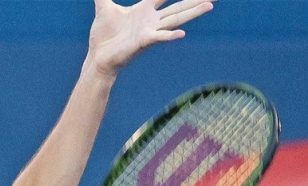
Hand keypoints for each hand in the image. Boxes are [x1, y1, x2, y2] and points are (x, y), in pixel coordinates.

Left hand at [87, 0, 214, 76]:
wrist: (98, 57)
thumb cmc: (103, 36)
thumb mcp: (103, 9)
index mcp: (144, 10)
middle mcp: (151, 20)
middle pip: (179, 6)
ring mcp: (149, 31)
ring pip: (175, 19)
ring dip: (193, 12)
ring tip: (210, 5)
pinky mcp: (142, 42)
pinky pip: (158, 38)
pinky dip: (169, 36)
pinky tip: (182, 34)